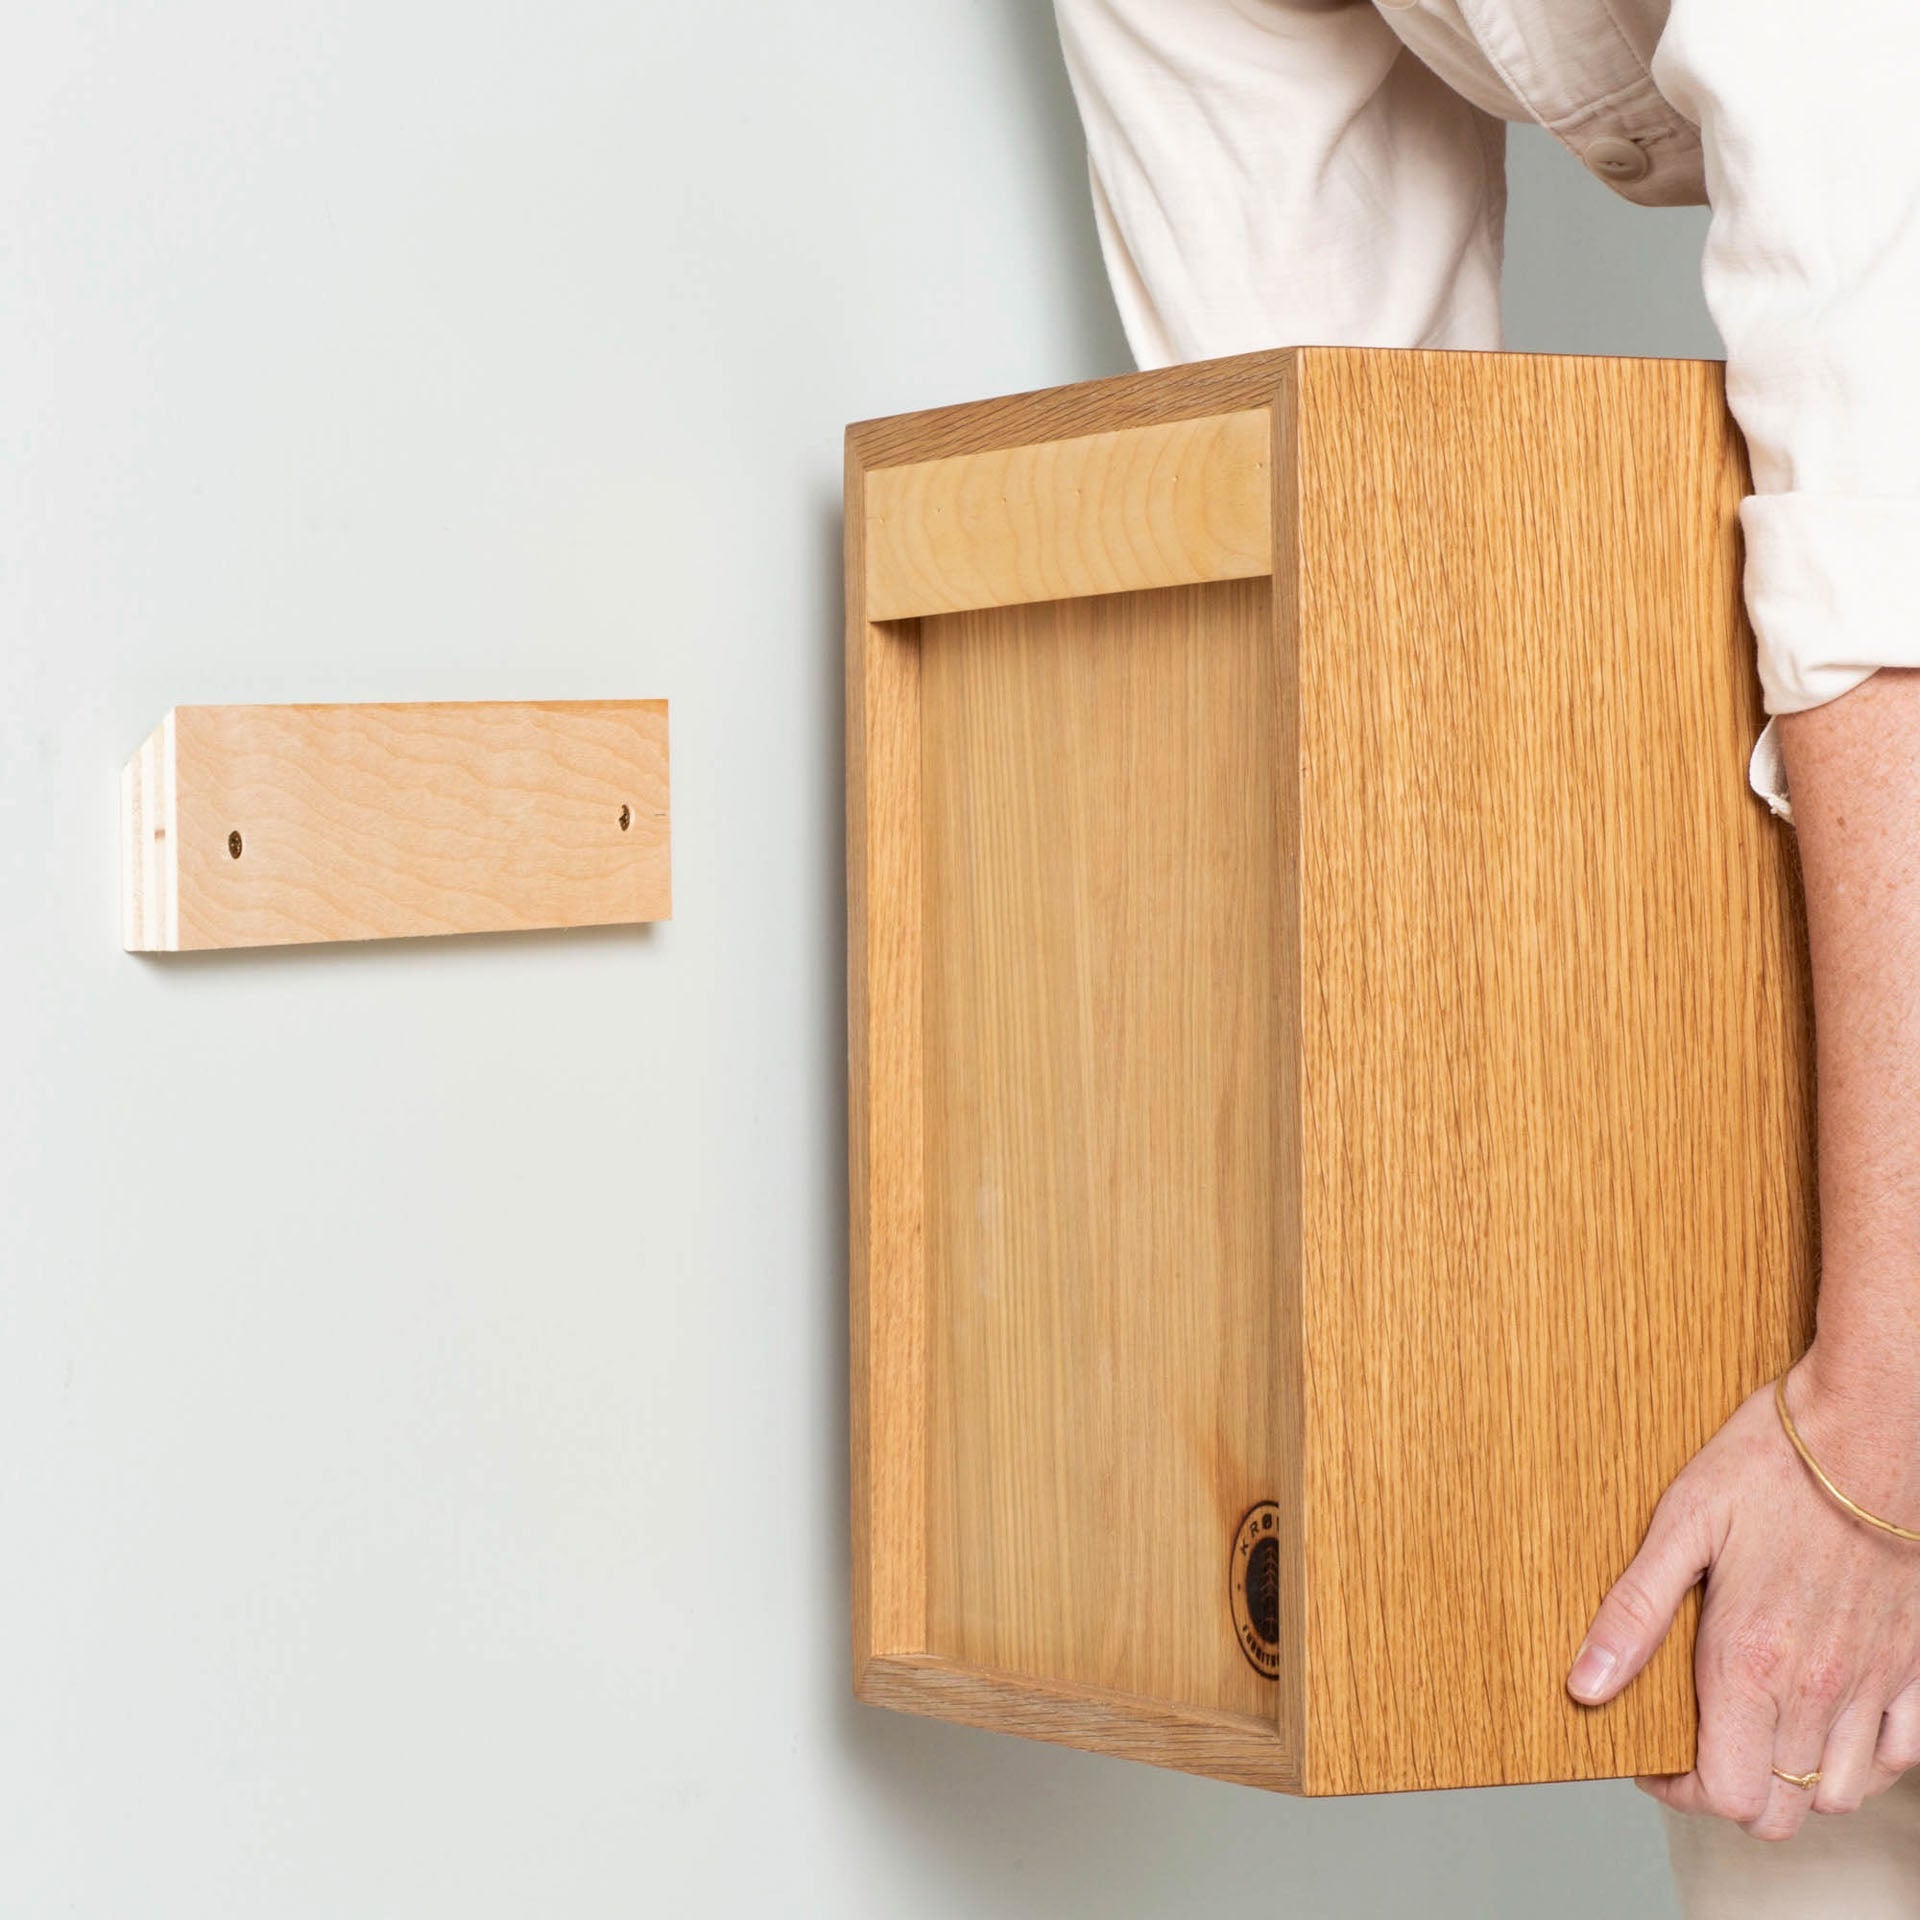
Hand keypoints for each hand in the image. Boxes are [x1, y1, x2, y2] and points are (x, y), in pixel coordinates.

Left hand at [1566, 1346, 1919, 1839]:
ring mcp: (1874, 1682)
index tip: (1654, 1757)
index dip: (1677, 1789)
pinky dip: (1864, 1759)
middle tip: (1701, 1744)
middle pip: (1779, 1811)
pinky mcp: (1914, 1665)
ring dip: (1796, 1780)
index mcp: (1752, 1661)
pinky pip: (1901, 1756)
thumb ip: (1634, 1612)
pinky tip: (1828, 1717)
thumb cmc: (1773, 1464)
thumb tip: (1584, 1684)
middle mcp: (1818, 1687)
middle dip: (1731, 1792)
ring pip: (1839, 1795)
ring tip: (1758, 1730)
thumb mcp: (1681, 1522)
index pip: (1721, 1793)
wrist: (1870, 1430)